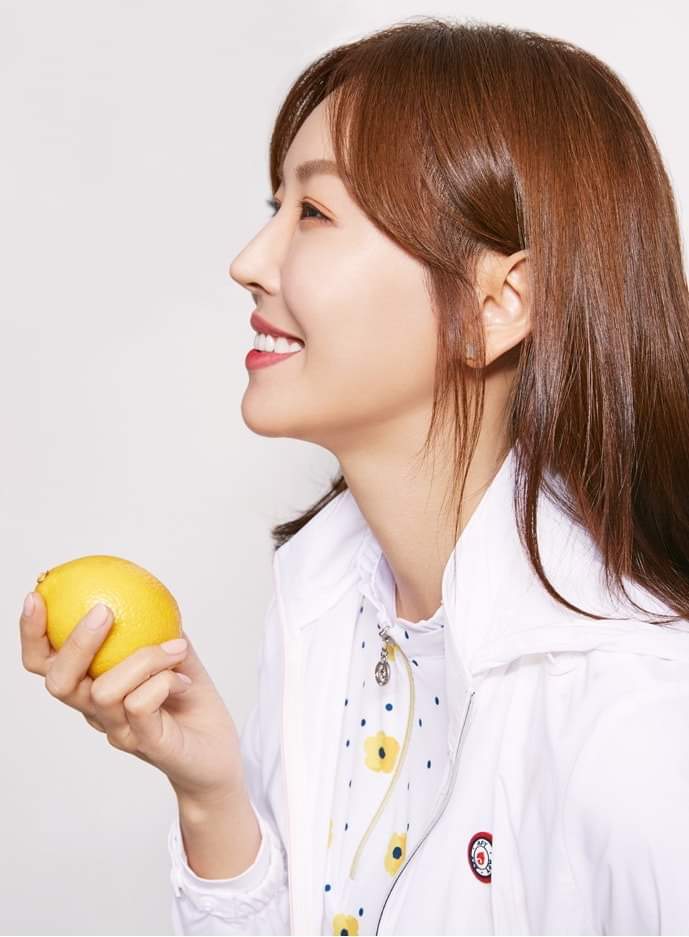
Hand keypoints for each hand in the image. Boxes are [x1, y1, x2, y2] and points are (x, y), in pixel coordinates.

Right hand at [20, 592, 246, 803]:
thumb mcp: (173, 654)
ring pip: (104, 690)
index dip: (31, 633)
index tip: (37, 596)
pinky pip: (140, 705)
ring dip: (144, 658)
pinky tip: (183, 678)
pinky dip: (162, 680)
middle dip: (75, 643)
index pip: (46, 664)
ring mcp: (119, 731)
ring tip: (177, 648)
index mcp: (93, 687)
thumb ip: (154, 626)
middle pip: (58, 682)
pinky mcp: (145, 744)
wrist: (217, 754)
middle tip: (103, 611)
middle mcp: (96, 713)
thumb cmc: (190, 702)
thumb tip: (143, 585)